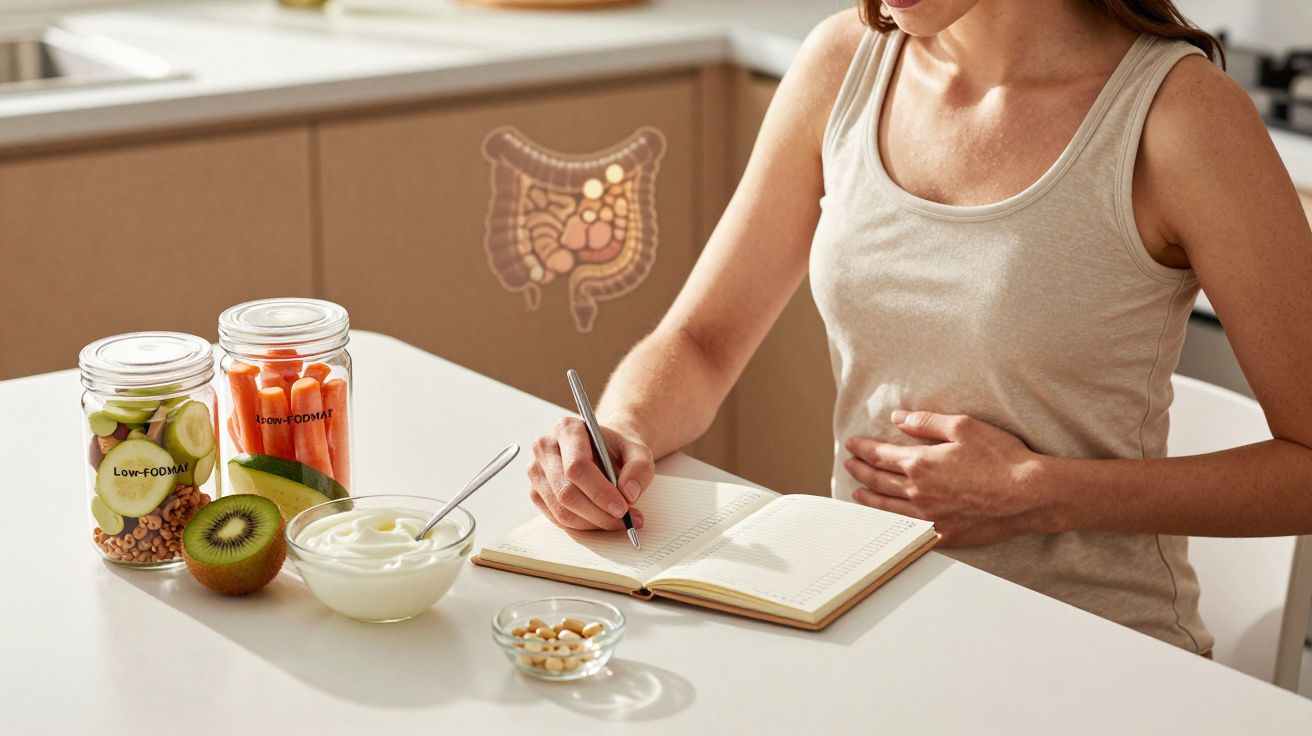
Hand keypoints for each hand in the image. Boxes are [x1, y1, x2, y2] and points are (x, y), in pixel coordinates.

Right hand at [527, 417, 653, 530]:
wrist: (604, 450)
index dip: (599, 492)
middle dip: (598, 513)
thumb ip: (639, 469)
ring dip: (592, 523)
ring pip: (561, 510)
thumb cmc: (616, 448)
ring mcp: (537, 471)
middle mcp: (546, 448)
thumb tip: (629, 493)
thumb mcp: (638, 451)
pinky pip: (557, 519)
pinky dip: (583, 526)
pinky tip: (602, 520)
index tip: (622, 508)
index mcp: (567, 429)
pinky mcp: (537, 492)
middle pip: (566, 491)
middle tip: (624, 519)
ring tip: (619, 521)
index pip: (577, 466)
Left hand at [844, 410, 1057, 546]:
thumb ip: (926, 422)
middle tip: (850, 465)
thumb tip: (899, 418)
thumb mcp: (963, 427)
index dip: (863, 449)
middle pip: (878, 481)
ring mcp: (929, 516)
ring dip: (869, 499)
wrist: (1028, 494)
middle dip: (860, 471)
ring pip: (887, 508)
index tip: (852, 445)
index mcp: (920, 463)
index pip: (880, 455)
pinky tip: (887, 520)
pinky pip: (908, 530)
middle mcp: (918, 492)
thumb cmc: (1000, 458)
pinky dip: (891, 523)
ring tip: (857, 493)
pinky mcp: (943, 533)